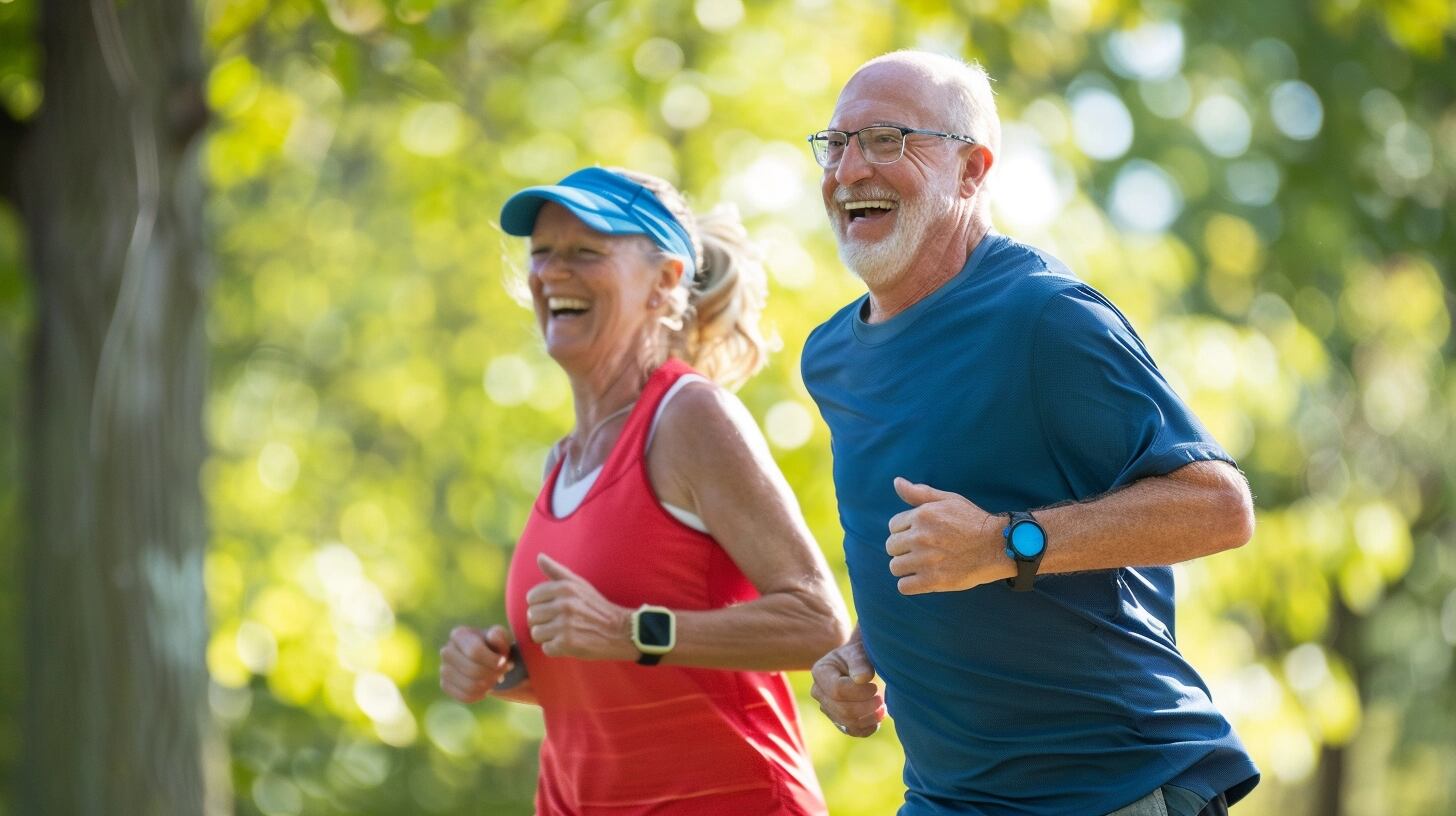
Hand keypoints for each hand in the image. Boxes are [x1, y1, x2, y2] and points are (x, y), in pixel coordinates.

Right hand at [439, 624, 513, 702]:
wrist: (485, 660)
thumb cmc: (494, 646)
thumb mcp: (500, 637)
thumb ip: (499, 635)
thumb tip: (493, 637)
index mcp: (459, 634)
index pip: (475, 651)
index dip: (492, 660)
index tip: (505, 662)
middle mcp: (447, 651)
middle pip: (472, 670)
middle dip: (492, 674)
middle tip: (503, 673)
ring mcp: (444, 669)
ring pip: (469, 686)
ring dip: (488, 686)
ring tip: (495, 679)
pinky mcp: (445, 685)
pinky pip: (465, 696)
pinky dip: (480, 695)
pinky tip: (486, 688)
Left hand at [525, 554, 634, 660]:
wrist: (620, 631)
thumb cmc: (596, 606)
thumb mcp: (580, 584)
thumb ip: (557, 571)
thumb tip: (539, 557)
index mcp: (565, 587)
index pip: (531, 597)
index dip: (540, 605)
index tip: (554, 609)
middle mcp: (564, 604)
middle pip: (532, 616)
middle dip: (543, 622)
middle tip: (560, 623)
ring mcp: (565, 624)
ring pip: (536, 633)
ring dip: (548, 636)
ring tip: (564, 633)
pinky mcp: (568, 643)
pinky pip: (546, 648)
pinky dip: (555, 649)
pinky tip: (569, 643)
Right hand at [809, 636, 884, 736]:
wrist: (859, 662)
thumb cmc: (859, 654)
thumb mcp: (858, 651)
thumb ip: (859, 662)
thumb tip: (862, 679)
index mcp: (820, 672)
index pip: (838, 690)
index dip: (859, 692)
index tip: (874, 686)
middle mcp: (819, 692)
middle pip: (843, 710)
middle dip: (867, 707)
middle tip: (882, 699)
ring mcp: (828, 708)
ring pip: (849, 723)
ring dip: (870, 717)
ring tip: (884, 706)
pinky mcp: (839, 720)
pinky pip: (853, 731)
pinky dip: (869, 727)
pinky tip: (878, 716)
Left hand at [886, 477, 1009, 594]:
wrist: (997, 546)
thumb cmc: (973, 521)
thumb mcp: (948, 500)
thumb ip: (920, 493)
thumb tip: (897, 482)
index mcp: (922, 516)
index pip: (893, 526)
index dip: (905, 530)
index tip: (920, 535)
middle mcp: (920, 537)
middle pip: (891, 546)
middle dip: (904, 548)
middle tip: (922, 551)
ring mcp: (925, 560)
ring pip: (895, 567)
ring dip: (906, 567)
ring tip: (922, 565)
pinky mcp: (933, 581)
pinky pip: (904, 586)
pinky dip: (910, 584)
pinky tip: (922, 578)